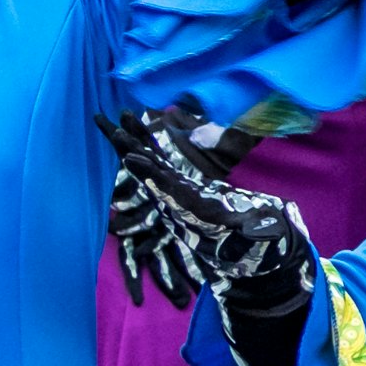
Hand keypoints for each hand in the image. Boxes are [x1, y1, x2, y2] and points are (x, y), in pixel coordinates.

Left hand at [99, 108, 314, 317]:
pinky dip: (147, 144)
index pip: (166, 189)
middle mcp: (177, 198)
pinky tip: (135, 130)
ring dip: (133, 139)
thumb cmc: (256, 240)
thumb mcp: (260, 236)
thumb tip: (262, 232)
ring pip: (150, 161)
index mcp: (193, 209)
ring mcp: (177, 190)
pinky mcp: (181, 184)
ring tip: (113, 117)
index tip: (129, 157)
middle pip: (147, 169)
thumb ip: (258, 232)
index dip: (149, 174)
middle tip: (103, 122)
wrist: (250, 248)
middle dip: (126, 147)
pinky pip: (160, 161)